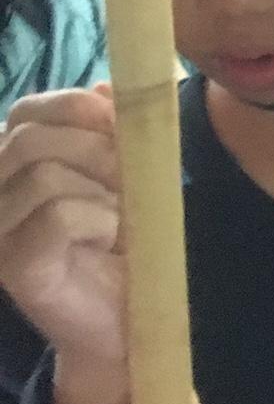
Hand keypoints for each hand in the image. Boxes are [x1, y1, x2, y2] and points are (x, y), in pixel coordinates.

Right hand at [0, 87, 129, 403]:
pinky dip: (98, 219)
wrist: (125, 317)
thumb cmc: (124, 240)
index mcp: (14, 163)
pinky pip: (54, 217)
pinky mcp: (12, 267)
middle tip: (130, 177)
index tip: (124, 125)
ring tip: (120, 215)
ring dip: (102, 187)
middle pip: (30, 136)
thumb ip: (115, 130)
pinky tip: (109, 240)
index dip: (78, 106)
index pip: (27, 110)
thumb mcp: (128, 173)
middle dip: (96, 146)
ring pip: (44, 174)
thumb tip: (110, 86)